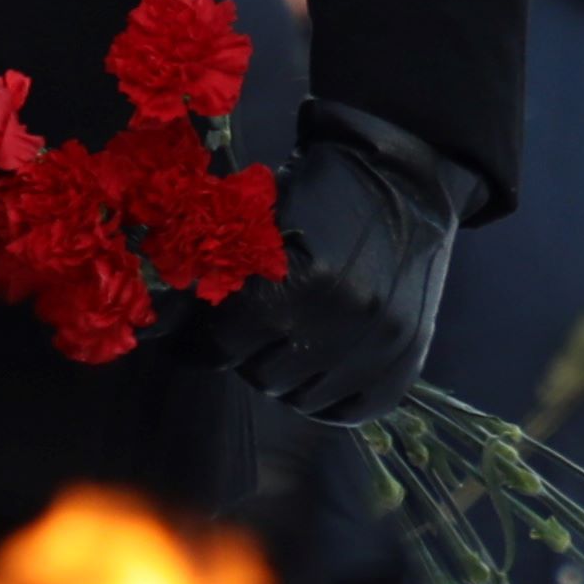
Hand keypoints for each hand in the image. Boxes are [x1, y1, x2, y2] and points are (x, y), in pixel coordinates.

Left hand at [209, 102, 464, 424]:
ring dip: (293, 375)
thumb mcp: (262, 224)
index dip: (210, 339)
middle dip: (254, 353)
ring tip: (296, 341)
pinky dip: (334, 398)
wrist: (403, 173)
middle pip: (264, 378)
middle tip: (260, 329)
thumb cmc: (320, 191)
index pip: (223, 346)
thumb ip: (226, 278)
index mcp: (295, 285)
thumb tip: (173, 328)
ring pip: (306, 400)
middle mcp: (340, 323)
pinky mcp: (410, 356)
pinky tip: (325, 367)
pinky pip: (355, 410)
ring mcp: (381, 345)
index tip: (208, 336)